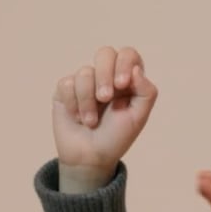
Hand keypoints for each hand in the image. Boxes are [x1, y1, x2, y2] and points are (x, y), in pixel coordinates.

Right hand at [52, 46, 156, 192]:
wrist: (90, 158)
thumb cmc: (116, 138)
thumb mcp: (138, 117)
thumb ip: (145, 91)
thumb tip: (136, 69)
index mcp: (126, 79)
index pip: (128, 55)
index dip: (124, 64)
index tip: (122, 84)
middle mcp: (106, 76)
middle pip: (105, 53)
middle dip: (104, 76)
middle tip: (105, 98)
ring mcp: (85, 82)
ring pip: (84, 72)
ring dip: (88, 101)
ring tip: (91, 121)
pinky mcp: (65, 90)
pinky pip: (66, 84)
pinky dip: (74, 104)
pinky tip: (78, 118)